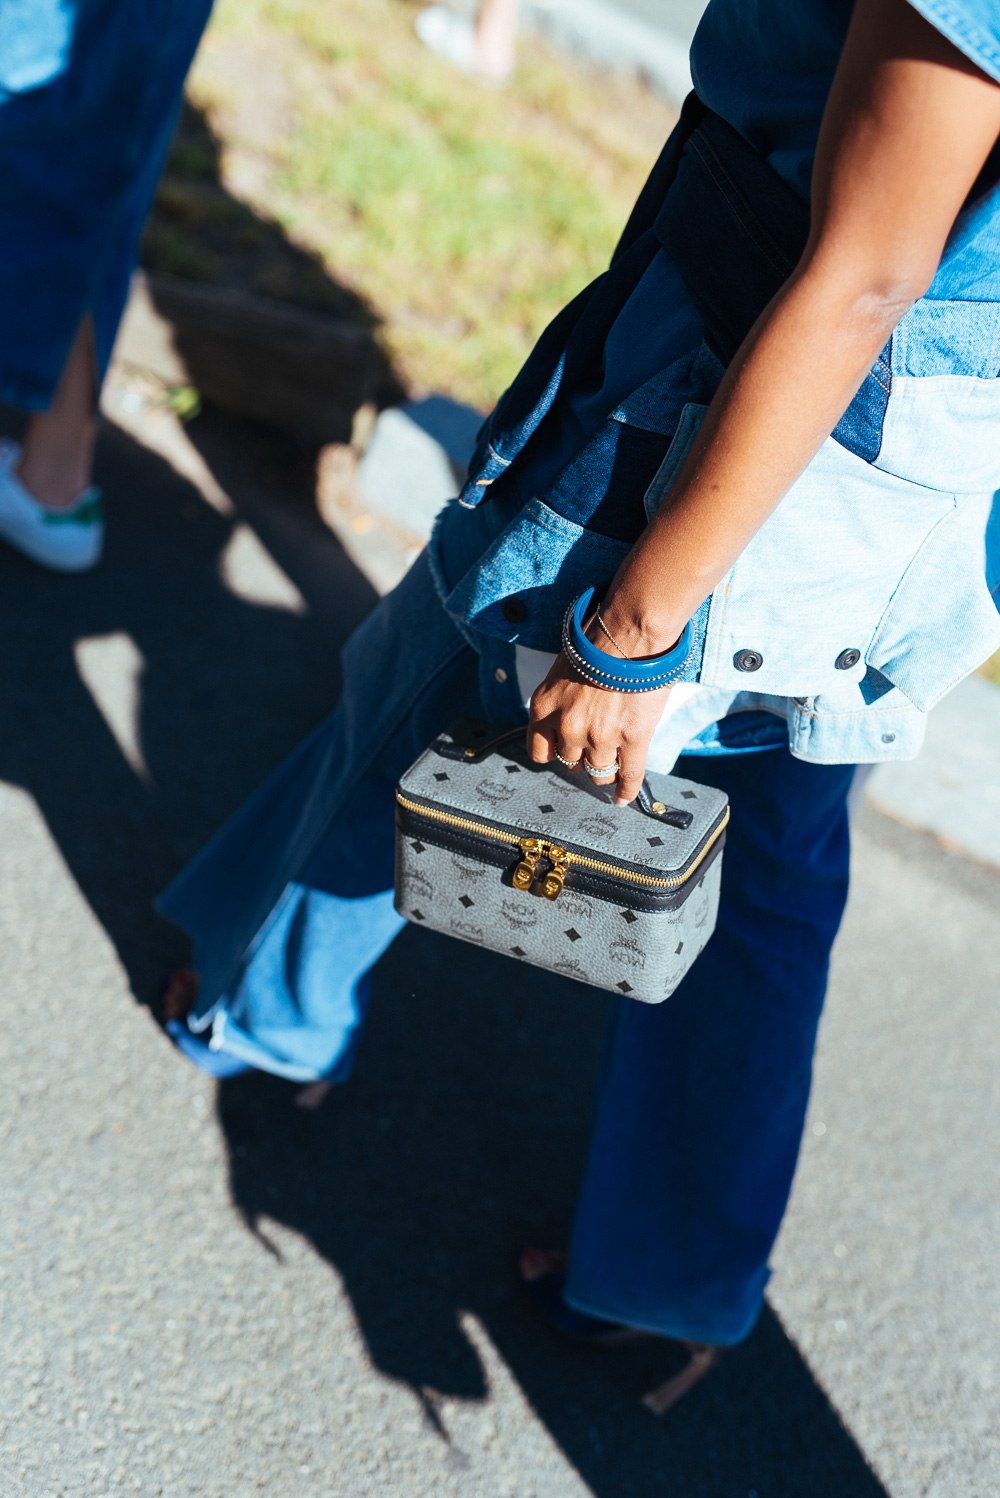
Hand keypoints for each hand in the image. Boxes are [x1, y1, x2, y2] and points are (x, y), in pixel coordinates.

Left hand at [527, 651, 670, 806]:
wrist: (630, 631)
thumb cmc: (598, 642)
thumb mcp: (562, 671)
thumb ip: (561, 701)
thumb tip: (569, 722)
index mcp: (544, 708)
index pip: (539, 752)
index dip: (554, 754)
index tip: (563, 753)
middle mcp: (568, 727)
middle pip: (571, 764)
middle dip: (582, 758)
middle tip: (595, 748)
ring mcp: (600, 736)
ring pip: (599, 772)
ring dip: (605, 769)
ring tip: (613, 762)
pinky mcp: (632, 739)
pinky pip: (628, 774)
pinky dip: (627, 789)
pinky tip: (624, 798)